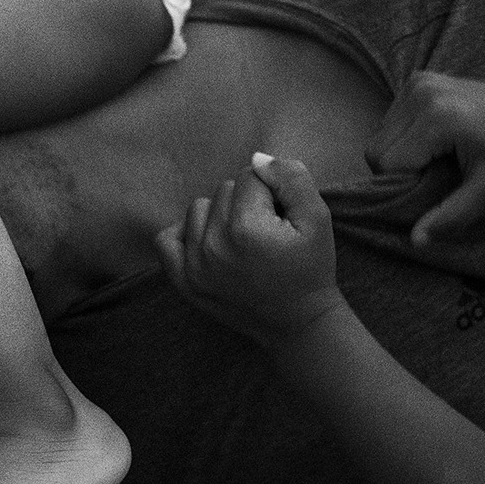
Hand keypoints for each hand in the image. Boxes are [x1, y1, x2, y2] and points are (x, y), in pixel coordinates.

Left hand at [155, 153, 343, 349]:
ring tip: (244, 242)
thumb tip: (257, 159)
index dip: (273, 191)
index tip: (283, 220)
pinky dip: (186, 235)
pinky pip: (166, 238)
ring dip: (220, 217)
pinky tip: (210, 243)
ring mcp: (193, 266)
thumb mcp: (318, 218)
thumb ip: (291, 178)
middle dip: (248, 203)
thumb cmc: (311, 269)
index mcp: (246, 228)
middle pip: (224, 190)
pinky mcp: (183, 282)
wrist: (298, 324)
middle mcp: (213, 246)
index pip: (250, 175)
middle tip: (266, 235)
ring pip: (199, 209)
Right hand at [366, 71, 484, 245]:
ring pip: (380, 135)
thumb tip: (415, 241)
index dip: (406, 185)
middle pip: (376, 150)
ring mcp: (418, 82)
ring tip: (439, 155)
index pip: (387, 165)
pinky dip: (405, 136)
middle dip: (399, 171)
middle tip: (437, 174)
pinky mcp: (418, 79)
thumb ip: (450, 216)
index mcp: (436, 119)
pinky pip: (391, 119)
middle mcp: (421, 94)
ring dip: (400, 153)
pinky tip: (436, 138)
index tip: (438, 185)